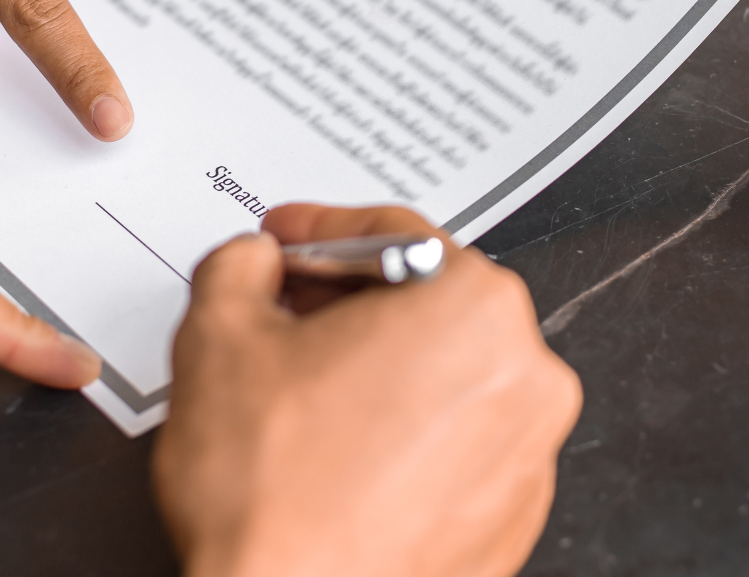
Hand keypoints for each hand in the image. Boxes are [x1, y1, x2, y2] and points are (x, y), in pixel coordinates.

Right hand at [153, 205, 581, 576]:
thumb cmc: (274, 498)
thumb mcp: (219, 337)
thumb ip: (240, 266)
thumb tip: (252, 262)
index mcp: (475, 307)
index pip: (392, 237)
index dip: (317, 232)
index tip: (285, 243)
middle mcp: (525, 374)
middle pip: (425, 303)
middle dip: (347, 302)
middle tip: (282, 313)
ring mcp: (528, 452)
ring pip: (443, 376)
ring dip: (375, 369)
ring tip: (301, 396)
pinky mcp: (512, 516)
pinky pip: (455, 445)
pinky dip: (403, 436)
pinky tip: (338, 454)